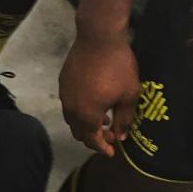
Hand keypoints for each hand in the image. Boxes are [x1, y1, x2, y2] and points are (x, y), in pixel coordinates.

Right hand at [59, 30, 139, 156]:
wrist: (98, 39)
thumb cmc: (118, 67)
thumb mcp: (129, 95)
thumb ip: (124, 119)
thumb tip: (121, 136)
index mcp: (88, 115)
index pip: (92, 140)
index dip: (102, 148)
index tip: (112, 152)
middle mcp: (71, 109)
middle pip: (78, 132)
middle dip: (93, 138)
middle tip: (109, 136)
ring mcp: (64, 95)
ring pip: (72, 119)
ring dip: (85, 124)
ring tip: (101, 120)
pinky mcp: (63, 83)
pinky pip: (69, 105)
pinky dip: (80, 110)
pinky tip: (92, 102)